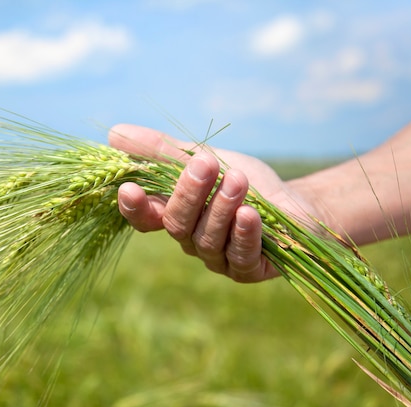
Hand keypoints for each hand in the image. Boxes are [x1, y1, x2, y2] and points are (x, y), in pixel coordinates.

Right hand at [108, 124, 315, 282]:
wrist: (296, 203)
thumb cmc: (244, 181)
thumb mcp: (204, 158)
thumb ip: (162, 151)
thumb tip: (113, 134)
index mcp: (176, 216)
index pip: (146, 218)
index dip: (135, 208)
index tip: (129, 188)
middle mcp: (192, 241)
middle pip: (177, 225)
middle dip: (189, 194)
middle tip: (205, 164)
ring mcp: (219, 258)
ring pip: (208, 239)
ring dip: (221, 207)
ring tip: (238, 180)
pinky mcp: (249, 269)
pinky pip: (240, 256)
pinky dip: (244, 234)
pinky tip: (251, 214)